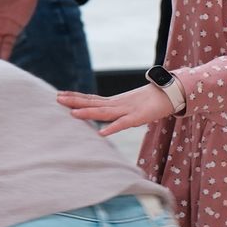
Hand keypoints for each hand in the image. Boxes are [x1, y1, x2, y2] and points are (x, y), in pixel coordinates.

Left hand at [57, 84, 177, 137]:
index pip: (92, 98)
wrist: (169, 94)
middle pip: (93, 103)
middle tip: (57, 98)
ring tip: (73, 113)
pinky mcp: (137, 118)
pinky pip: (122, 124)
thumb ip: (119, 112)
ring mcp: (126, 110)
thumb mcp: (131, 107)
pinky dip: (112, 128)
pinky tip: (101, 133)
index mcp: (115, 102)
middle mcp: (117, 104)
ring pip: (104, 112)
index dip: (76, 97)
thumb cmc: (150, 101)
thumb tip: (107, 120)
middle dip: (75, 101)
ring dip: (88, 113)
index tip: (59, 94)